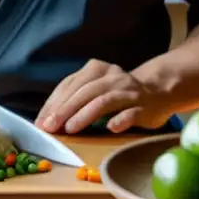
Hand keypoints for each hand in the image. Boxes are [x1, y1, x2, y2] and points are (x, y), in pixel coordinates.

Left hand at [34, 59, 173, 134]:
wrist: (158, 91)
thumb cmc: (117, 94)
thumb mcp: (94, 89)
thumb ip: (73, 99)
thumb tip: (45, 120)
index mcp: (96, 69)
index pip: (70, 85)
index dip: (54, 103)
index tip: (41, 121)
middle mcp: (112, 77)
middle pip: (85, 92)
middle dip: (65, 110)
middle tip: (50, 126)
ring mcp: (129, 91)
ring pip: (104, 101)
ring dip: (85, 115)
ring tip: (70, 128)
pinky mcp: (144, 107)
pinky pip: (131, 113)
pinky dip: (120, 120)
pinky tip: (110, 127)